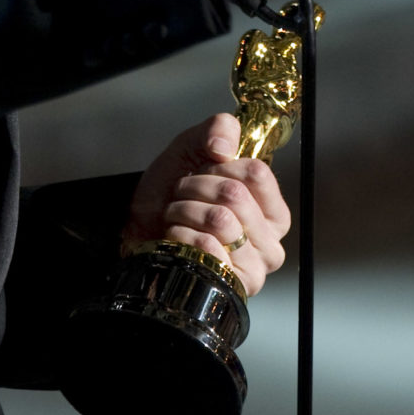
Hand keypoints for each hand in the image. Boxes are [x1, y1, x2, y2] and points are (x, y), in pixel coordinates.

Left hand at [124, 113, 290, 297]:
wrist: (140, 231)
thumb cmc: (170, 195)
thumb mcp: (192, 148)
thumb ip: (218, 129)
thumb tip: (224, 146)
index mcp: (272, 210)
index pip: (256, 172)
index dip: (222, 167)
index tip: (204, 171)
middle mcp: (271, 241)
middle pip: (235, 195)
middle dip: (196, 188)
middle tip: (185, 196)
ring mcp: (253, 268)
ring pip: (220, 219)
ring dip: (185, 211)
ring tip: (179, 216)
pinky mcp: (230, 286)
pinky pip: (206, 247)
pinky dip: (180, 235)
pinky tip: (177, 238)